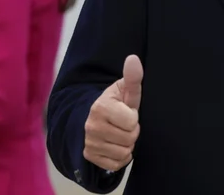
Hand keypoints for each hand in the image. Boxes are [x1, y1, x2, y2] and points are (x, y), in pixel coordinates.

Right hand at [83, 55, 142, 171]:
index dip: (134, 117)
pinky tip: (116, 144)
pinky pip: (116, 164)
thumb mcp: (125, 89)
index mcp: (100, 107)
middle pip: (129, 139)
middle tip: (125, 124)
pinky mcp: (90, 156)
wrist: (97, 117)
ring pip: (124, 153)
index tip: (127, 112)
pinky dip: (121, 157)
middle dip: (132, 132)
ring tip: (120, 133)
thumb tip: (133, 59)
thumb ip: (132, 77)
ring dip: (127, 145)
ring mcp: (89, 143)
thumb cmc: (117, 102)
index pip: (132, 122)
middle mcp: (91, 126)